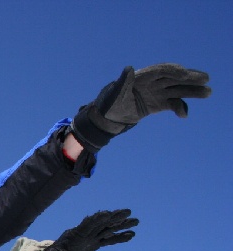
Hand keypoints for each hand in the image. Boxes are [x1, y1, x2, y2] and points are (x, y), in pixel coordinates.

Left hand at [41, 209, 137, 250]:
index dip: (97, 219)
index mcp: (75, 234)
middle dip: (113, 217)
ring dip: (121, 225)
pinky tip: (131, 235)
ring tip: (136, 221)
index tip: (108, 213)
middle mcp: (85, 233)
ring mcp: (91, 238)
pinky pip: (109, 239)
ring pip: (108, 229)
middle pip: (101, 223)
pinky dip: (119, 237)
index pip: (88, 225)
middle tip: (128, 212)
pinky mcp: (94, 244)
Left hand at [71, 64, 210, 151]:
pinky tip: (184, 115)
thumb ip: (123, 81)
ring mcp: (156, 93)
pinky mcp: (157, 104)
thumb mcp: (113, 93)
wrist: (106, 117)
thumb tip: (128, 68)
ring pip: (177, 90)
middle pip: (174, 78)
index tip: (185, 74)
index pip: (162, 71)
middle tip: (206, 79)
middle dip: (189, 78)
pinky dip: (179, 108)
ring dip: (192, 92)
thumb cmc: (107, 102)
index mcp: (142, 76)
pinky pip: (172, 104)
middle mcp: (152, 83)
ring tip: (208, 93)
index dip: (174, 71)